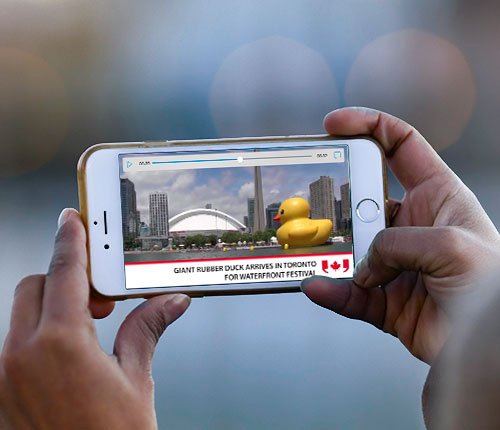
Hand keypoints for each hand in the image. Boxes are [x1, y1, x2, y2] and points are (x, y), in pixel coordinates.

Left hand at [0, 209, 189, 429]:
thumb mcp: (136, 382)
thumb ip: (147, 330)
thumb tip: (170, 302)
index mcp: (60, 344)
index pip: (63, 273)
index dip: (70, 241)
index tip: (72, 220)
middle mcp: (20, 356)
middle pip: (35, 287)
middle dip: (65, 279)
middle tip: (101, 293)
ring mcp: (4, 377)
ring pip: (21, 315)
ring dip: (52, 307)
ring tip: (91, 326)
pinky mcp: (1, 395)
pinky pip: (15, 345)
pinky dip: (39, 335)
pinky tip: (70, 355)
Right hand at [301, 107, 499, 363]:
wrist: (488, 344)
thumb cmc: (492, 287)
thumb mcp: (453, 245)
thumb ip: (399, 242)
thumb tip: (363, 262)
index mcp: (437, 196)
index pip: (400, 145)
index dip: (368, 126)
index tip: (334, 125)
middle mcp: (411, 226)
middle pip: (362, 199)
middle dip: (337, 200)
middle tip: (315, 202)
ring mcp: (395, 262)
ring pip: (349, 248)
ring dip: (330, 251)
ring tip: (314, 252)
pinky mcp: (383, 296)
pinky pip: (348, 291)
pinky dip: (331, 290)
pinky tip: (318, 286)